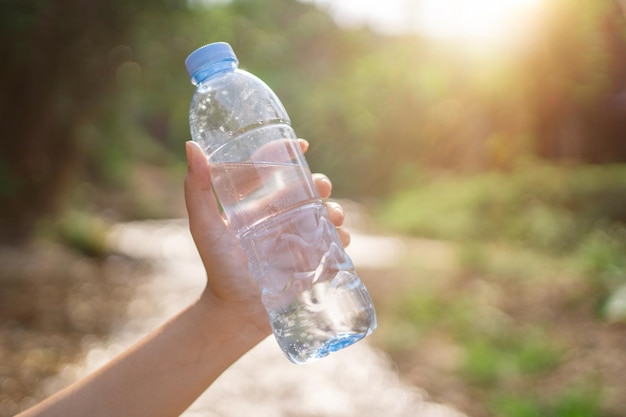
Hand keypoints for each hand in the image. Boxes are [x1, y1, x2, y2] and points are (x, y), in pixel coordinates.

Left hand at [184, 139, 348, 335]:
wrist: (235, 313)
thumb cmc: (219, 268)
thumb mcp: (206, 228)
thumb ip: (196, 190)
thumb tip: (192, 145)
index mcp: (259, 207)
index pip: (276, 172)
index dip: (289, 154)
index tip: (302, 144)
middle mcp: (282, 220)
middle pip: (309, 192)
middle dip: (320, 184)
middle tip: (322, 187)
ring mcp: (300, 241)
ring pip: (327, 217)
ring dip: (336, 211)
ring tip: (334, 217)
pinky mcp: (313, 262)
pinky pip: (335, 247)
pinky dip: (342, 240)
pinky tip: (339, 240)